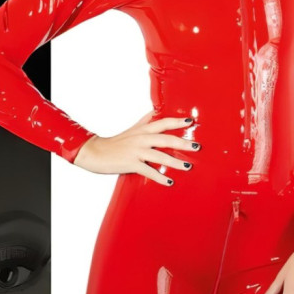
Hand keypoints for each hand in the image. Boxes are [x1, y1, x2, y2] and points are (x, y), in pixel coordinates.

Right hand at [72, 110, 199, 182]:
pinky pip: (149, 171)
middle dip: (183, 143)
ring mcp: (137, 151)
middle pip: (166, 139)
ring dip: (175, 162)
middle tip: (197, 147)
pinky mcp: (131, 164)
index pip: (163, 122)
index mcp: (143, 130)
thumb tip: (157, 111)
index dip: (177, 121)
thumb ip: (146, 121)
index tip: (191, 121)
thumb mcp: (132, 129)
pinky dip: (160, 177)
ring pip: (160, 156)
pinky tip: (170, 182)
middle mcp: (141, 139)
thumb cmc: (116, 142)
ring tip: (188, 166)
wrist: (96, 152)